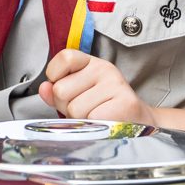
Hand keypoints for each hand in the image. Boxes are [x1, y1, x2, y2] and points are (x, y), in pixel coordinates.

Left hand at [38, 49, 157, 124]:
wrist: (139, 124)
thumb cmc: (106, 109)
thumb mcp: (79, 95)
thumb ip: (58, 92)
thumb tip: (44, 89)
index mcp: (91, 63)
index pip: (64, 57)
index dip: (55, 76)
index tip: (64, 87)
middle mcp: (104, 69)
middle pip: (62, 90)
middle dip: (67, 107)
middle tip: (86, 110)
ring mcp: (115, 85)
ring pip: (74, 109)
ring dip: (82, 120)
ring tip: (97, 117)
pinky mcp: (125, 103)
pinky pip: (92, 120)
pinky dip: (95, 128)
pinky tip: (106, 123)